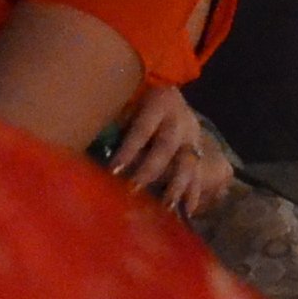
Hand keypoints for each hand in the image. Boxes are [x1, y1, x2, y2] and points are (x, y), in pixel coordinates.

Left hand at [108, 80, 237, 217]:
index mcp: (159, 103)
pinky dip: (193, 194)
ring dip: (176, 187)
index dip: (129, 150)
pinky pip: (198, 174)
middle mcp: (179, 120)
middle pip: (165, 147)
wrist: (166, 85)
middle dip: (149, 170)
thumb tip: (98, 153)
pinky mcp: (199, 150)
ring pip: (187, 163)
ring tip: (166, 207)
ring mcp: (193, 136)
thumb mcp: (127, 102)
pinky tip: (187, 212)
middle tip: (134, 189)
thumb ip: (118, 124)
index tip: (114, 171)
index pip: (141, 130)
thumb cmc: (136, 97)